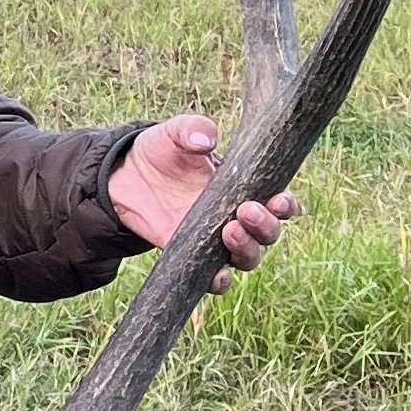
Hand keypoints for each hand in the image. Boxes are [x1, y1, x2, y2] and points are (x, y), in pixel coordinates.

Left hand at [108, 111, 297, 291]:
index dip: (285, 205)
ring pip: (248, 258)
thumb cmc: (162, 150)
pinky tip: (217, 275)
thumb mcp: (175, 133)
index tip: (277, 199)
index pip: (279, 202)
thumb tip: (207, 138)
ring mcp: (216, 240)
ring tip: (229, 230)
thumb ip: (192, 129)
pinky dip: (220, 281)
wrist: (126, 175)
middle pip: (268, 233)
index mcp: (245, 187)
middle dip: (265, 225)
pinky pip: (215, 279)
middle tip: (245, 211)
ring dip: (247, 249)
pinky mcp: (193, 256)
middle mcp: (237, 217)